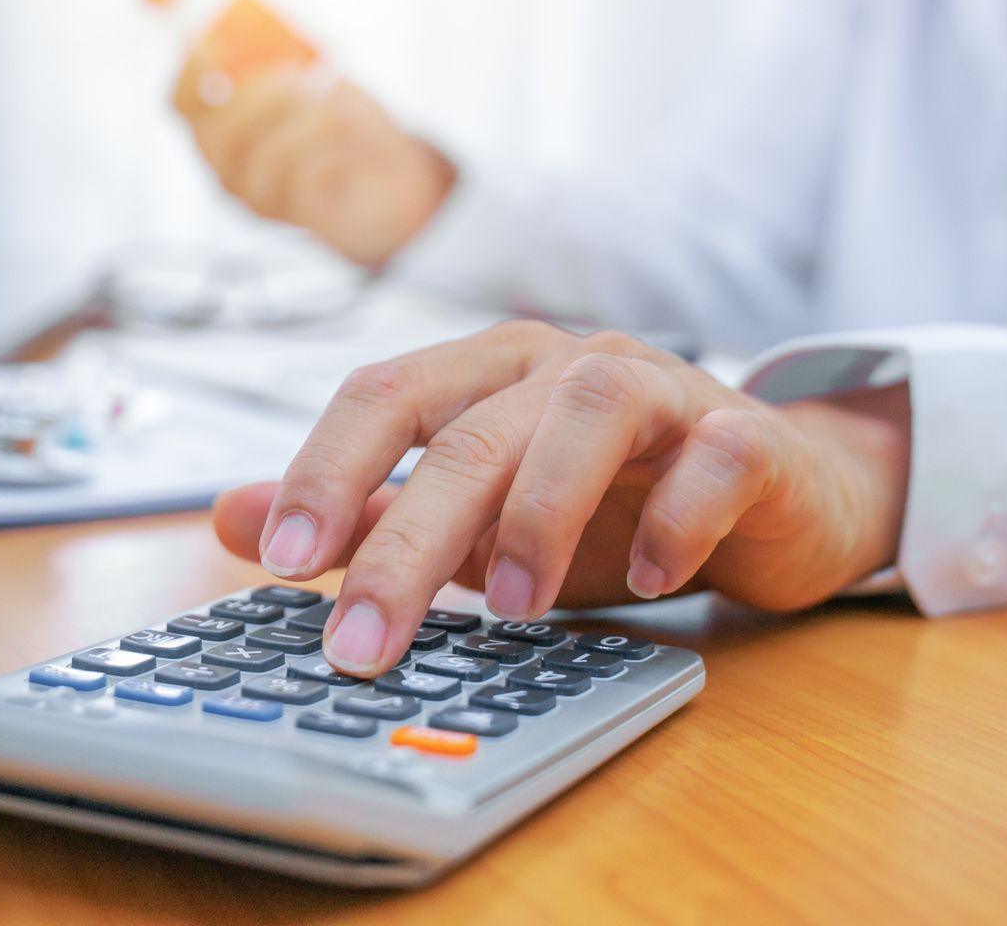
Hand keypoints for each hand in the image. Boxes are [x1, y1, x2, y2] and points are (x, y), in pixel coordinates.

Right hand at [171, 58, 454, 267]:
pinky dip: (332, 151)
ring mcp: (255, 193)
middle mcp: (224, 162)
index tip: (218, 42)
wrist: (387, 176)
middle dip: (259, 97)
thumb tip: (278, 28)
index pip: (181, 100)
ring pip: (264, 158)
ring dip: (307, 122)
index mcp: (217, 121)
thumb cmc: (339, 120)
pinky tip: (352, 143)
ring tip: (340, 107)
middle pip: (216, 133)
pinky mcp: (293, 214)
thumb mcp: (314, 77)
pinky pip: (303, 181)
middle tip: (301, 76)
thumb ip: (287, 54)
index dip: (192, 70)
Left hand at [212, 322, 910, 674]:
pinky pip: (713, 456)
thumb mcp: (475, 516)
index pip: (386, 394)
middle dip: (406, 539)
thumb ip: (366, 513)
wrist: (773, 491)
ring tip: (515, 609)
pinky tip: (656, 579)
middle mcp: (564, 366)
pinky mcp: (745, 437)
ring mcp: (662, 391)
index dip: (328, 469)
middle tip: (364, 639)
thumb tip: (234, 519)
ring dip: (542, 512)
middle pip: (471, 432)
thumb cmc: (611, 500)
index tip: (282, 560)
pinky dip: (679, 515)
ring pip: (589, 412)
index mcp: (488, 374)